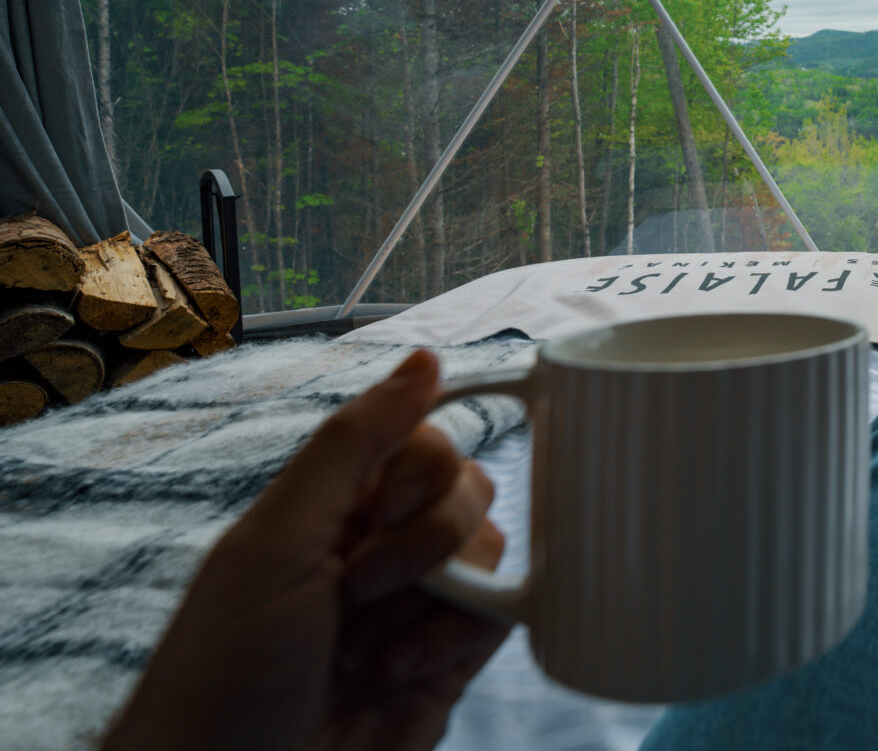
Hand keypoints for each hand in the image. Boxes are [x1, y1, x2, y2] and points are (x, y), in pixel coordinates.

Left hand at [103, 350, 511, 750]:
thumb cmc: (225, 672)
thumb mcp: (278, 540)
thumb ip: (355, 442)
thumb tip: (423, 357)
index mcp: (331, 506)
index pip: (425, 440)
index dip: (422, 470)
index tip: (383, 509)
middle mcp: (377, 546)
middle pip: (468, 491)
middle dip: (423, 545)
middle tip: (356, 593)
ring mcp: (416, 606)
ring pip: (490, 556)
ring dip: (429, 604)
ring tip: (362, 652)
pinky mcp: (447, 664)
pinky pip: (498, 620)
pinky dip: (453, 644)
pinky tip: (394, 676)